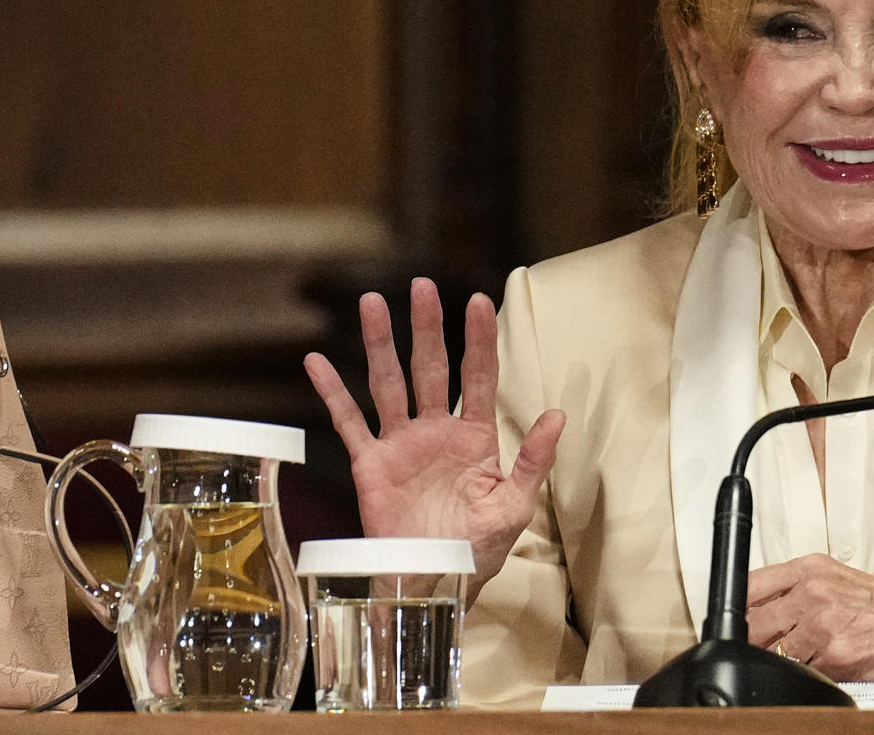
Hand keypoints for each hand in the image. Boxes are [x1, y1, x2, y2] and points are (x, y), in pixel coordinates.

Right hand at [303, 277, 564, 600]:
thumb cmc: (477, 550)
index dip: (478, 341)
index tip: (478, 301)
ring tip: (373, 303)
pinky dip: (332, 393)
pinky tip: (316, 362)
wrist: (433, 587)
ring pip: (388, 383)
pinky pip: (348, 423)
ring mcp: (400, 445)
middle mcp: (435, 431)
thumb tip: (557, 414)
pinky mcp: (370, 465)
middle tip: (422, 286)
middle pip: (430, 368)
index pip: (478, 378)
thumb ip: (533, 460)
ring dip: (380, 344)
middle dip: (427, 328)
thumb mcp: (514, 506)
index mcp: (473, 438)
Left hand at [747, 554, 873, 704]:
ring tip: (792, 665)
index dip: (732, 611)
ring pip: (771, 649)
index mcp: (810, 569)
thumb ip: (799, 593)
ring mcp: (822, 621)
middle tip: (754, 654)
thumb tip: (760, 611)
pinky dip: (803, 678)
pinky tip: (817, 673)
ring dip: (775, 663)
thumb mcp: (840, 585)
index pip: (746, 585)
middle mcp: (813, 589)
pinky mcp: (835, 653)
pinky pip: (800, 672)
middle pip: (751, 620)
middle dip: (749, 642)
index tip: (726, 625)